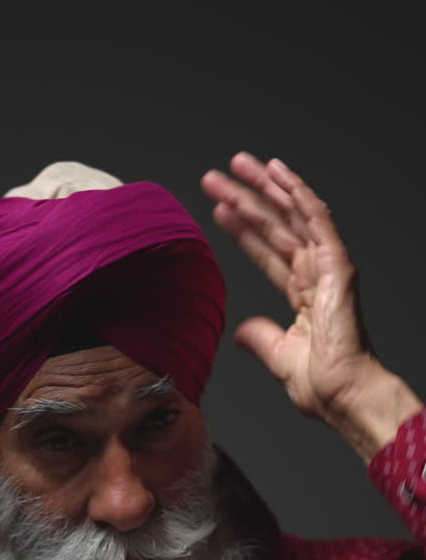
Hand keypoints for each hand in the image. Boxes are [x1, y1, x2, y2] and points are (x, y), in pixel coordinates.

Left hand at [201, 152, 374, 430]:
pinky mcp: (337, 265)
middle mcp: (315, 275)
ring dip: (264, 187)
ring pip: (291, 215)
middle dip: (246, 199)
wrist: (342, 394)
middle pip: (275, 226)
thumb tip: (240, 332)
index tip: (219, 210)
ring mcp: (327, 267)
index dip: (242, 230)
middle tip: (218, 177)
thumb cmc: (321, 384)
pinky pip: (316, 220)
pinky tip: (278, 173)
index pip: (267, 252)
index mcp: (304, 296)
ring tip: (237, 165)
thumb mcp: (278, 356)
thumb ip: (259, 338)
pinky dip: (298, 194)